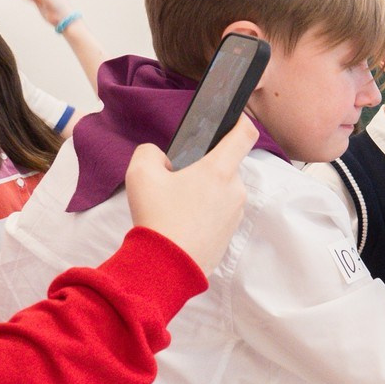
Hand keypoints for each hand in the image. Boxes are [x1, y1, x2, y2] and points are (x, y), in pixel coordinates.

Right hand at [123, 118, 255, 271]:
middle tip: (176, 178)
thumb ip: (151, 153)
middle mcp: (235, 190)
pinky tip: (182, 220)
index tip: (235, 118)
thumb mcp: (140, 173)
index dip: (241, 121)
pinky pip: (219, 212)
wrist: (167, 265)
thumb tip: (162, 157)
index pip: (244, 136)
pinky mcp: (231, 232)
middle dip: (202, 167)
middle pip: (224, 166)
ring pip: (220, 190)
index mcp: (219, 170)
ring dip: (202, 190)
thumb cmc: (157, 217)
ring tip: (175, 204)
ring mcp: (236, 213)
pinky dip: (203, 211)